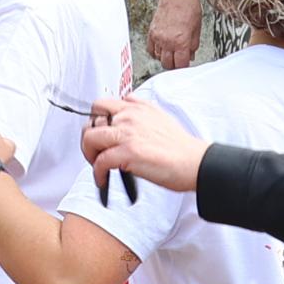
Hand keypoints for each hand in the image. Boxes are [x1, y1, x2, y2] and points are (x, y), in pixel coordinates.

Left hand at [81, 81, 205, 196]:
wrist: (195, 163)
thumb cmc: (180, 147)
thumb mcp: (159, 118)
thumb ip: (139, 115)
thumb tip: (120, 120)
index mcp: (137, 107)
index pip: (101, 104)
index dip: (95, 119)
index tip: (97, 132)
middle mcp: (130, 116)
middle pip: (92, 120)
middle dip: (89, 137)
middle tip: (96, 150)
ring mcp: (128, 133)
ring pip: (90, 138)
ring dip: (89, 154)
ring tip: (97, 165)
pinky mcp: (128, 152)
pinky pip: (100, 162)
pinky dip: (97, 173)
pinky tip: (103, 179)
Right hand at [145, 0, 202, 70]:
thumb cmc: (188, 7)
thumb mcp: (197, 28)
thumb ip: (193, 45)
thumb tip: (190, 54)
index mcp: (181, 41)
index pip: (181, 64)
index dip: (184, 68)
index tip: (186, 66)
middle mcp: (168, 41)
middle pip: (168, 64)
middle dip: (174, 66)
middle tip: (179, 62)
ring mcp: (158, 37)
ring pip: (158, 58)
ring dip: (165, 59)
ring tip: (172, 54)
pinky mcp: (151, 32)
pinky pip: (150, 49)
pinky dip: (156, 52)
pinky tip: (162, 49)